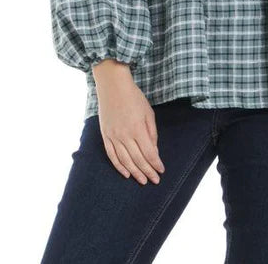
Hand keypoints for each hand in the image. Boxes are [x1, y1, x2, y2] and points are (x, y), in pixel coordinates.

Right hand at [92, 59, 165, 185]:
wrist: (113, 86)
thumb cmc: (134, 97)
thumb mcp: (148, 113)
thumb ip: (151, 133)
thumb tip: (154, 151)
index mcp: (138, 129)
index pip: (149, 153)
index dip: (156, 164)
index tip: (161, 171)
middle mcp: (125, 135)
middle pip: (138, 159)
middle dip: (147, 171)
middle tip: (155, 181)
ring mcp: (114, 136)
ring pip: (125, 160)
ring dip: (135, 172)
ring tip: (142, 181)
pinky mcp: (106, 135)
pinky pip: (112, 155)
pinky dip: (119, 166)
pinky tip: (126, 173)